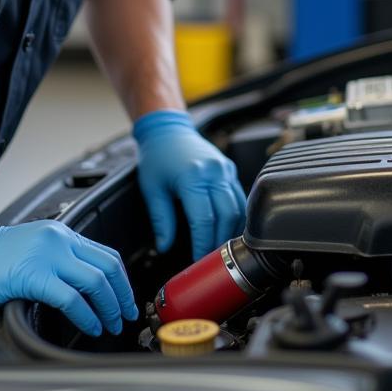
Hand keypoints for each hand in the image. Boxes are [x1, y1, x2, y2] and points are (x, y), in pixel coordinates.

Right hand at [0, 213, 137, 336]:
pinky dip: (86, 316)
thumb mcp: (33, 249)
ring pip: (95, 281)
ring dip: (109, 307)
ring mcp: (46, 255)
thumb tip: (85, 286)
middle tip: (125, 316)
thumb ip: (58, 259)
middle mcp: (58, 239)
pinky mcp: (31, 275)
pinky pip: (71, 298)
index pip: (105, 254)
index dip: (122, 280)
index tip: (126, 300)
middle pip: (107, 266)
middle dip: (122, 295)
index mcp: (60, 233)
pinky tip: (90, 326)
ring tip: (109, 325)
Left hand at [133, 109, 246, 260]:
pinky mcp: (229, 169)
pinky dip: (236, 215)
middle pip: (227, 216)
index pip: (204, 220)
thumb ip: (161, 220)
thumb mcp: (152, 189)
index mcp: (192, 177)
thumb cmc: (157, 156)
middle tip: (210, 259)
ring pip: (238, 208)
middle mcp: (213, 172)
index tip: (197, 260)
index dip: (202, 244)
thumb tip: (165, 246)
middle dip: (219, 242)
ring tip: (219, 248)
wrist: (168, 130)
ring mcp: (224, 169)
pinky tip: (226, 228)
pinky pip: (239, 197)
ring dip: (230, 231)